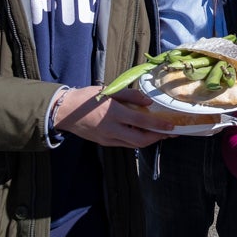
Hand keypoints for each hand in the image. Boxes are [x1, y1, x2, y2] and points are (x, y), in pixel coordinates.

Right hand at [54, 87, 172, 147]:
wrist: (65, 112)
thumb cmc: (87, 98)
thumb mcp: (109, 91)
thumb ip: (130, 96)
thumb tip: (148, 102)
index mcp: (114, 113)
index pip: (142, 122)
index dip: (159, 126)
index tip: (172, 126)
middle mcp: (112, 129)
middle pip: (140, 140)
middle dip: (157, 138)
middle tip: (169, 133)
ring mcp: (107, 138)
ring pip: (133, 145)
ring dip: (148, 141)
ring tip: (160, 134)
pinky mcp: (104, 142)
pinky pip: (124, 144)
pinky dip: (136, 140)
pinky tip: (143, 134)